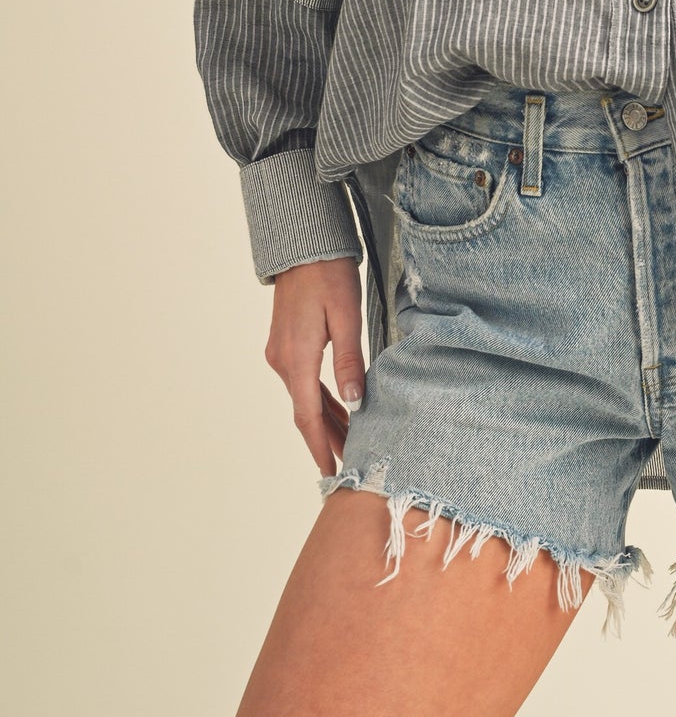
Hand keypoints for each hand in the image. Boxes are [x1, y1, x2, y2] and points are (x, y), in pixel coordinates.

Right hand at [264, 258, 366, 476]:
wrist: (303, 245)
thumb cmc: (329, 274)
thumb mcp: (347, 316)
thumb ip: (349, 362)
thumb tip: (353, 403)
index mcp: (297, 357)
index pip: (307, 415)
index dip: (320, 446)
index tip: (331, 471)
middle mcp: (282, 360)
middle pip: (305, 411)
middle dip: (327, 438)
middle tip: (351, 461)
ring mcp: (281, 352)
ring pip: (304, 397)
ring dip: (325, 419)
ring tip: (349, 440)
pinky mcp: (285, 343)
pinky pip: (302, 380)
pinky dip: (319, 398)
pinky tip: (337, 407)